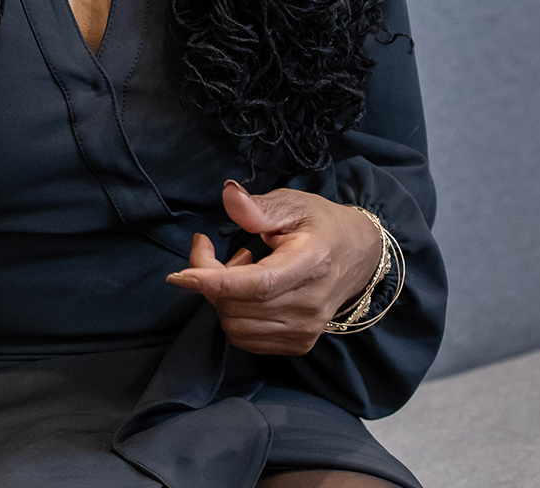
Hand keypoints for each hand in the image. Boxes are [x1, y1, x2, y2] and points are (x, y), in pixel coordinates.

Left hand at [165, 181, 381, 355]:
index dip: (213, 282)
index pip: (256, 285)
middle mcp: (310, 305)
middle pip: (238, 306)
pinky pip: (246, 339)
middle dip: (209, 279)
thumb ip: (258, 206)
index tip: (179, 275)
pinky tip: (249, 292)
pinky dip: (234, 315)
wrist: (359, 256)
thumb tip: (228, 196)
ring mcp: (306, 329)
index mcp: (311, 265)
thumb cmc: (321, 225)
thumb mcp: (293, 204)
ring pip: (236, 326)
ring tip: (242, 268)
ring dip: (222, 298)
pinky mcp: (299, 343)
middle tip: (215, 250)